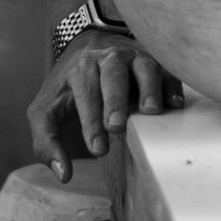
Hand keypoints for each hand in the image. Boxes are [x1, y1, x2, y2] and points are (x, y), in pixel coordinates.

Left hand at [27, 29, 176, 179]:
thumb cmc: (68, 88)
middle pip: (113, 74)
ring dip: (149, 88)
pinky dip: (172, 85)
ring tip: (151, 111)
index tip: (97, 148)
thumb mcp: (45, 112)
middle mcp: (108, 59)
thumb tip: (63, 174)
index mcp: (80, 70)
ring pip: (144, 67)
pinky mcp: (155, 63)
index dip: (90, 122)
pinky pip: (167, 70)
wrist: (88, 46)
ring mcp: (135, 58)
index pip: (85, 94)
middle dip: (115, 100)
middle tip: (116, 126)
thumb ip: (47, 143)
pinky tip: (174, 104)